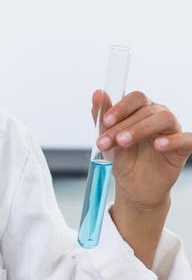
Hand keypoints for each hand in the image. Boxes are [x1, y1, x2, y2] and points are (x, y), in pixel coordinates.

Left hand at [93, 90, 191, 208]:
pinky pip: (187, 138)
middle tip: (109, 141)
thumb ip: (102, 117)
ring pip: (164, 118)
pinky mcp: (184, 147)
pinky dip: (173, 140)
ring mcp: (172, 130)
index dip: (121, 107)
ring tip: (125, 142)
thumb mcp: (109, 140)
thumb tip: (97, 93)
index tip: (106, 121)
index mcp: (141, 109)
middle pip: (146, 110)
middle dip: (124, 126)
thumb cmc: (124, 159)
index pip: (136, 98)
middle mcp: (158, 115)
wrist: (134, 186)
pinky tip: (159, 145)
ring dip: (142, 128)